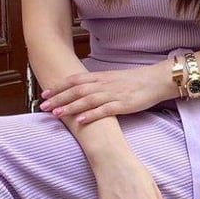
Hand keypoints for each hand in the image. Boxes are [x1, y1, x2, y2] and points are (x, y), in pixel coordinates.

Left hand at [38, 62, 171, 124]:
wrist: (156, 80)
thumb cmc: (135, 81)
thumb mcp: (113, 79)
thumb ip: (97, 84)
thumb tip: (81, 91)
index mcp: (100, 77)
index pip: (75, 80)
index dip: (59, 87)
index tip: (45, 93)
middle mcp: (104, 84)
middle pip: (76, 90)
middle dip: (59, 98)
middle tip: (43, 106)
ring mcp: (113, 94)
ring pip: (87, 100)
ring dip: (71, 107)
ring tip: (57, 114)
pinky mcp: (123, 104)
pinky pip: (104, 110)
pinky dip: (91, 115)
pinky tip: (81, 121)